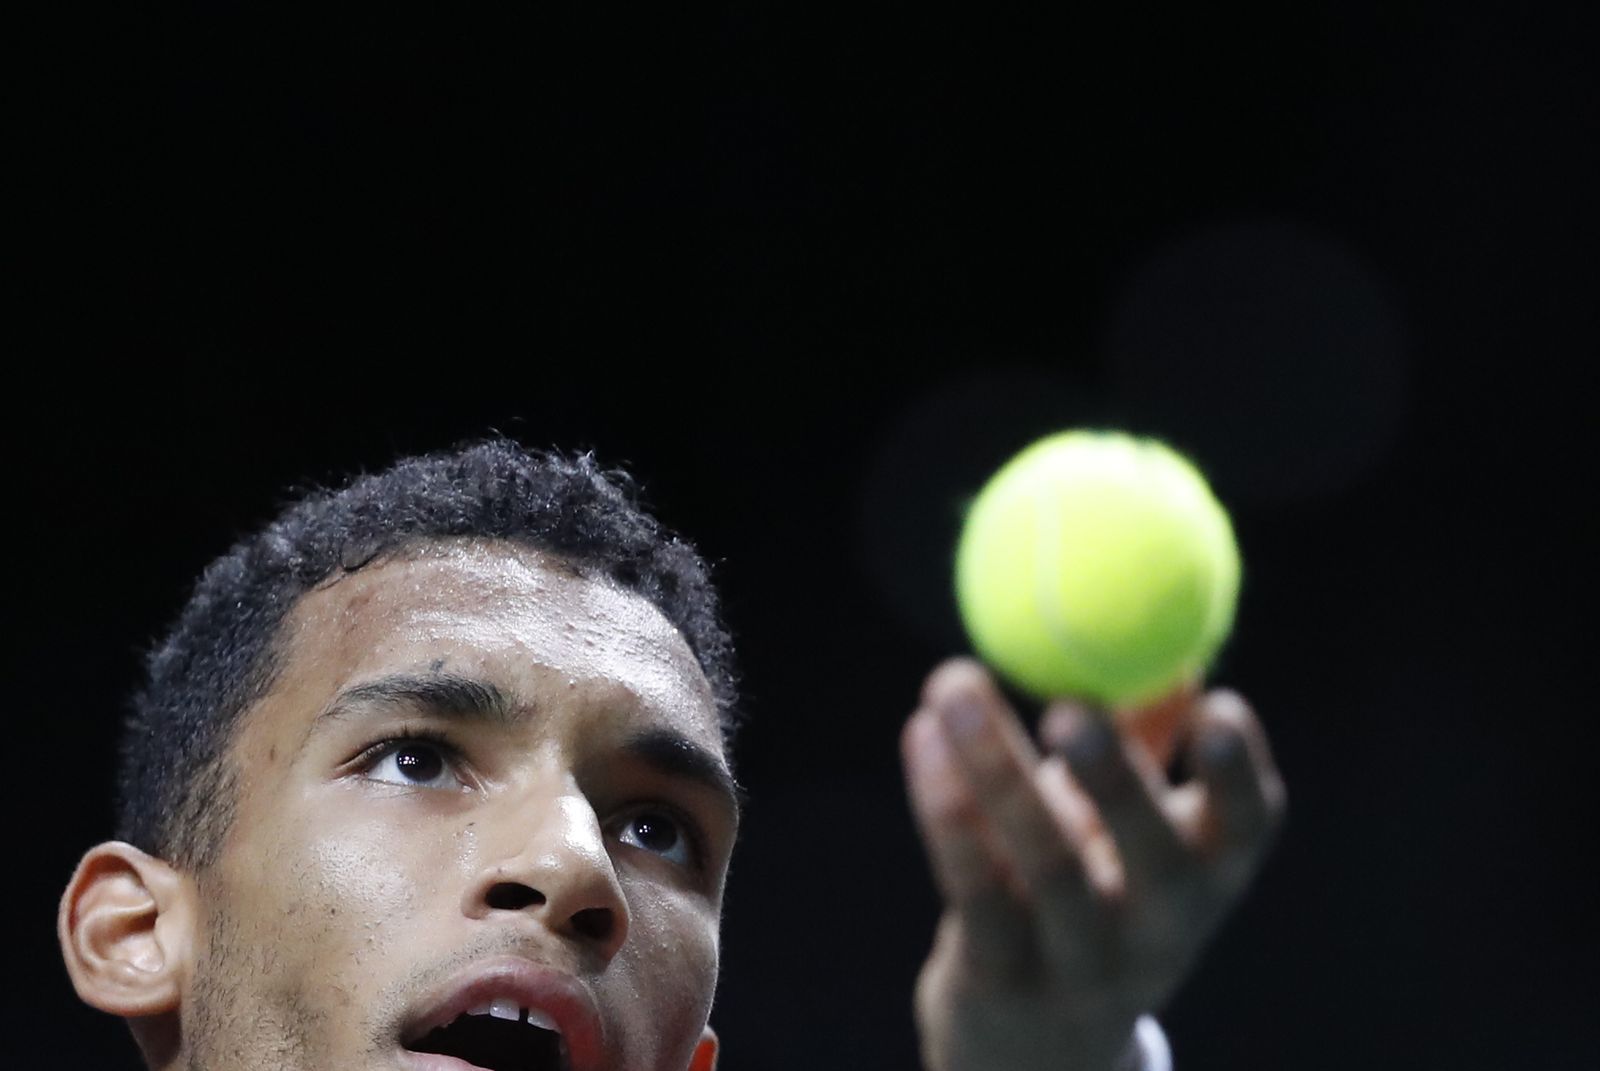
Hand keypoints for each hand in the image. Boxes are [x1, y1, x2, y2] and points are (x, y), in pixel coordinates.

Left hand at [900, 658, 1286, 1070]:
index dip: (1239, 773)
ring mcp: (1080, 963)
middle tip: (1072, 707)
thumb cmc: (1092, 895)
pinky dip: (945, 810)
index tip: (1219, 708)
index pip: (1247, 827)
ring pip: (1045, 865)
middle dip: (1116, 778)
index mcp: (1207, 876)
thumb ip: (1150, 740)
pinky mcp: (1000, 978)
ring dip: (997, 767)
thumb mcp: (1133, 830)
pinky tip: (921, 737)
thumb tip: (1172, 644)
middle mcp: (1158, 929)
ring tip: (954, 683)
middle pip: (1150, 855)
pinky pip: (973, 887)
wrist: (1037, 1050)